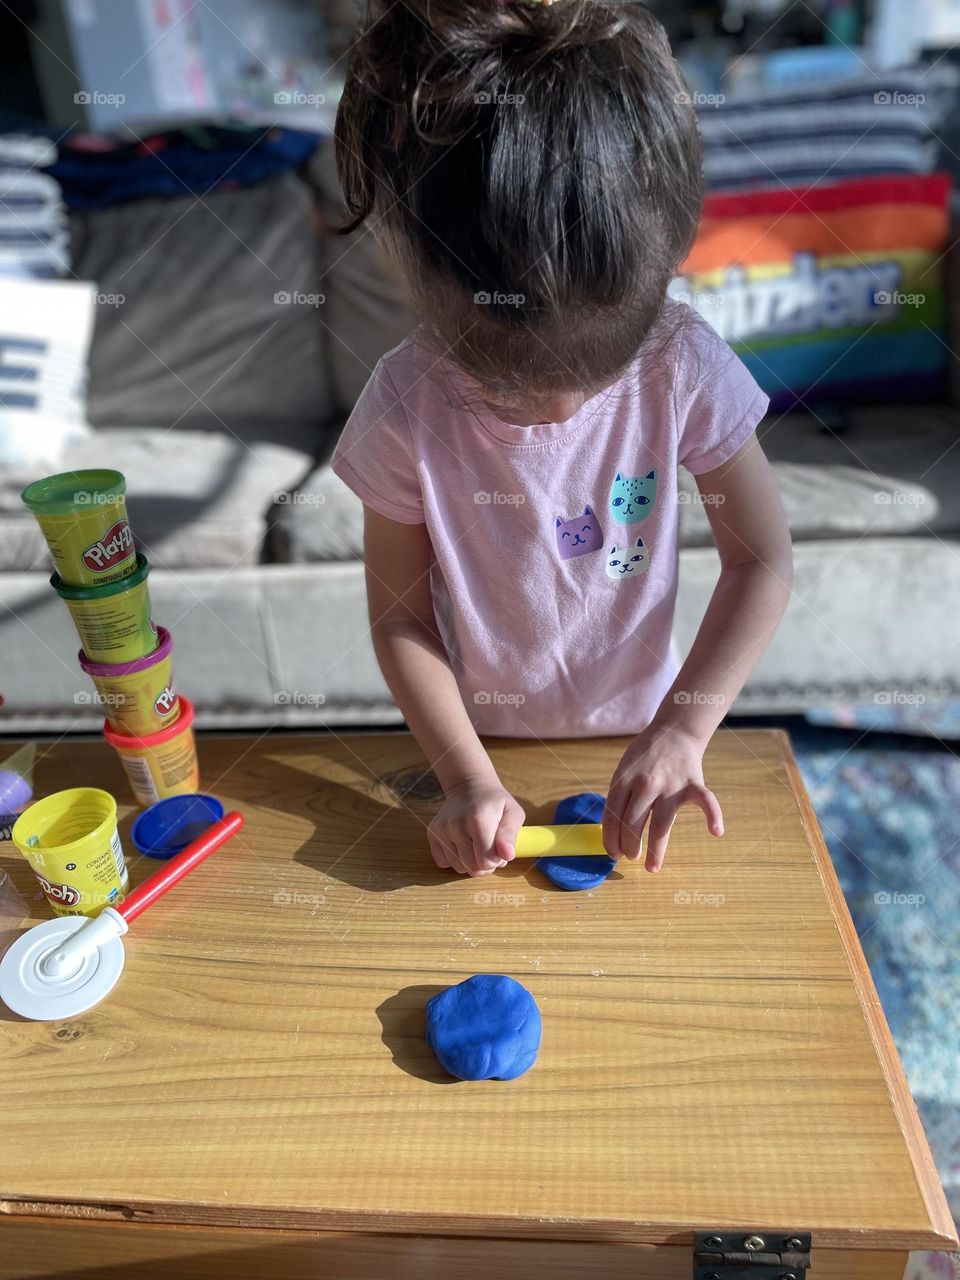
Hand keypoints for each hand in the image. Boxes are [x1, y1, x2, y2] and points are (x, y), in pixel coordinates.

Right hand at [427, 779, 523, 876]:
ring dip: (471, 862)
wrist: (469, 787)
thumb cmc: (495, 803)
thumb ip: (511, 835)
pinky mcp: (432, 833)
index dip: (497, 859)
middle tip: (489, 847)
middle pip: (473, 868)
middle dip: (485, 863)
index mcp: (479, 820)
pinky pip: (443, 863)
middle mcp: (456, 825)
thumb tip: (507, 855)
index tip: (499, 847)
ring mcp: (442, 830)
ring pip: (459, 868)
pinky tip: (462, 845)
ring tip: (476, 845)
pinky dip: (455, 859)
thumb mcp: (513, 813)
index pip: (487, 861)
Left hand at [603, 724, 722, 871]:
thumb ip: (619, 797)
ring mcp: (670, 785)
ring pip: (660, 825)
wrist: (674, 732)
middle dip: (629, 847)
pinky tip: (715, 831)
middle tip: (630, 857)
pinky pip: (706, 801)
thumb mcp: (623, 770)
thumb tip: (613, 833)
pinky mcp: (693, 784)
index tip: (613, 854)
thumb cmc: (645, 757)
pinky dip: (713, 815)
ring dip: (655, 850)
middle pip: (633, 824)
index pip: (612, 817)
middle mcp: (645, 784)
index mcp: (624, 780)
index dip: (610, 840)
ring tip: (651, 867)